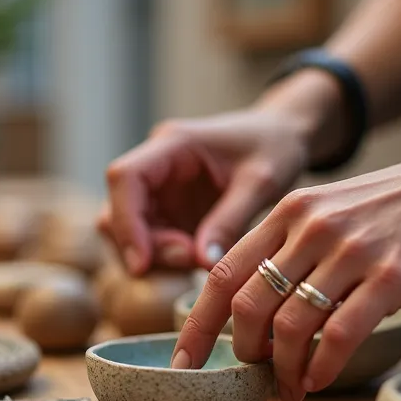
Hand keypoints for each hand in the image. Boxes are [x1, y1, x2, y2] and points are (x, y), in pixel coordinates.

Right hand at [99, 108, 309, 274]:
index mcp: (173, 145)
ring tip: (199, 259)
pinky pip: (151, 241)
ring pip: (130, 231)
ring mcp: (160, 190)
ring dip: (155, 255)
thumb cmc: (274, 147)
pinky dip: (168, 258)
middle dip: (144, 245)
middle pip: (119, 210)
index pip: (124, 178)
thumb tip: (202, 261)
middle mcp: (156, 166)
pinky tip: (200, 258)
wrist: (282, 137)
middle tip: (189, 260)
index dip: (125, 221)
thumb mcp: (261, 182)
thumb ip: (231, 220)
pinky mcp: (169, 211)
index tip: (142, 262)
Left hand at [173, 134, 400, 400]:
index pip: (222, 271)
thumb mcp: (339, 209)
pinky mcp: (393, 276)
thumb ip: (296, 244)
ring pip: (291, 324)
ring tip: (292, 388)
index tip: (185, 361)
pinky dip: (323, 366)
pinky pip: (340, 334)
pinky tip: (320, 380)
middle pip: (248, 303)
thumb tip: (259, 303)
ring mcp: (352, 250)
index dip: (198, 322)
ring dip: (284, 368)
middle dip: (242, 351)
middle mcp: (312, 226)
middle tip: (254, 375)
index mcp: (291, 210)